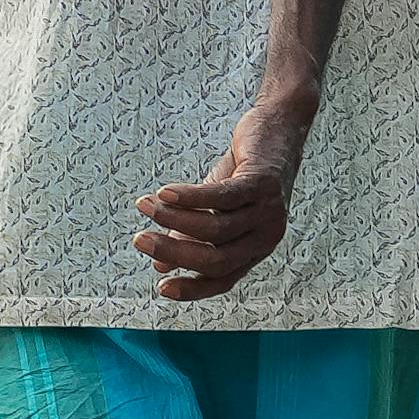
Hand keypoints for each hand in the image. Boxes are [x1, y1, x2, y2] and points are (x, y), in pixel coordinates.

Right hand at [131, 167, 284, 299]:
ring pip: (215, 229)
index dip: (192, 289)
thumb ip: (191, 238)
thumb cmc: (243, 173)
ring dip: (173, 219)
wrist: (278, 130)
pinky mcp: (263, 183)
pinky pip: (222, 197)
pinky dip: (190, 197)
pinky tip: (165, 193)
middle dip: (173, 253)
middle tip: (140, 241)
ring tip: (146, 206)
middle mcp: (265, 237)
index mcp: (254, 250)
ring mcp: (268, 211)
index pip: (223, 280)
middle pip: (217, 259)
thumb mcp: (215, 210)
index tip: (160, 288)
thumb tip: (160, 265)